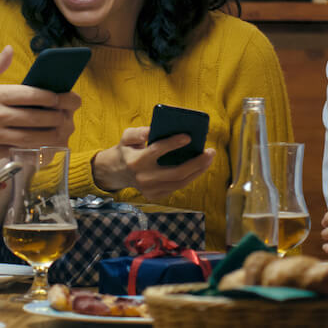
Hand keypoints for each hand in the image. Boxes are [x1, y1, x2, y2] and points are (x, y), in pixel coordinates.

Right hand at [0, 46, 79, 160]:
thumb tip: (9, 49)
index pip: (31, 95)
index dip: (52, 97)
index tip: (64, 97)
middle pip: (37, 116)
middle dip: (58, 116)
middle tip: (70, 115)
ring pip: (32, 136)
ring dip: (52, 135)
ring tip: (64, 131)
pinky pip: (19, 152)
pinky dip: (36, 151)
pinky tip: (47, 148)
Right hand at [92, 127, 215, 200]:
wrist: (116, 172)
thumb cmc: (127, 150)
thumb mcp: (126, 137)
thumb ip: (137, 133)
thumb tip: (151, 131)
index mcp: (135, 161)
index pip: (157, 151)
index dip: (173, 144)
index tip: (189, 137)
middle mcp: (144, 178)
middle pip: (176, 172)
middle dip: (197, 162)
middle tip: (210, 151)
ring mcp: (150, 190)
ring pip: (180, 182)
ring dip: (198, 171)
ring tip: (209, 158)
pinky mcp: (155, 196)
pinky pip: (177, 187)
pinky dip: (190, 176)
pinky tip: (199, 167)